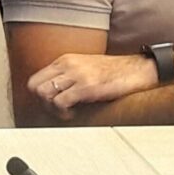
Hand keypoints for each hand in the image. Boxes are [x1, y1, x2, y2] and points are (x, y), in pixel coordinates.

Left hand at [26, 53, 158, 115]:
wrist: (138, 69)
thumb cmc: (115, 72)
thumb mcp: (85, 68)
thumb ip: (68, 76)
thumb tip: (54, 93)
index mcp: (65, 60)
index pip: (35, 78)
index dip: (38, 96)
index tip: (49, 105)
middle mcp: (68, 64)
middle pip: (35, 86)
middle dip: (42, 103)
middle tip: (56, 112)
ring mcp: (77, 74)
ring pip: (44, 94)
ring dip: (52, 109)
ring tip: (66, 114)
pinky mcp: (87, 86)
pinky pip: (60, 102)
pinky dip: (63, 113)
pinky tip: (75, 114)